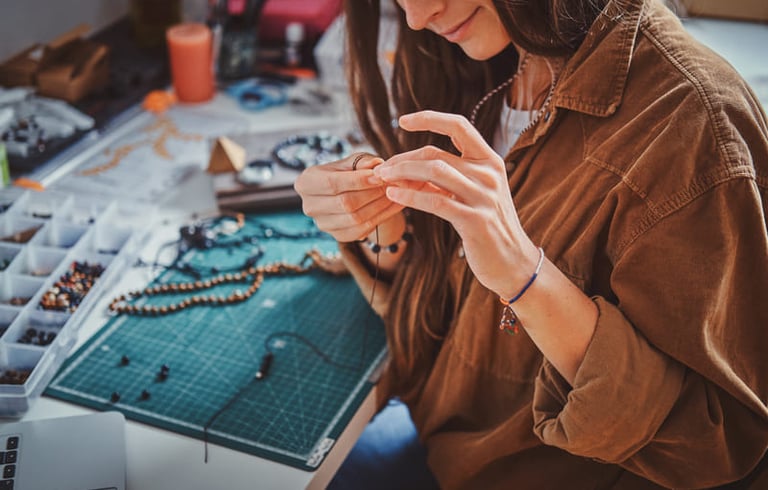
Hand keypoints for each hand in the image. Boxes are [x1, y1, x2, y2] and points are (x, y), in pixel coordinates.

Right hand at [294, 153, 404, 242]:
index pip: (332, 183)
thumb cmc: (348, 172)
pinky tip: (394, 205)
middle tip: (393, 184)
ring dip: (380, 206)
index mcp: (305, 183)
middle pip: (344, 203)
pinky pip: (361, 230)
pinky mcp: (337, 235)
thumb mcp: (352, 162)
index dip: (358, 180)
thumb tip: (376, 165)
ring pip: (355, 218)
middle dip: (372, 193)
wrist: (347, 192)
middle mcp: (309, 206)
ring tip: (396, 193)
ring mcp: (322, 224)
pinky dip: (381, 217)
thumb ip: (362, 162)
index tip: (380, 176)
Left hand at [374, 110, 538, 298]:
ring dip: (402, 173)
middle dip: (402, 159)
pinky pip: (435, 202)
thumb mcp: (473, 194)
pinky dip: (409, 197)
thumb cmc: (488, 227)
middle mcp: (489, 174)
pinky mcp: (475, 220)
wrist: (513, 262)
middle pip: (435, 154)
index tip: (402, 120)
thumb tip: (411, 165)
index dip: (429, 118)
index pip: (459, 126)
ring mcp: (483, 197)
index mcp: (490, 161)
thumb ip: (450, 177)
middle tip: (381, 169)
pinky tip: (393, 196)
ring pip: (433, 172)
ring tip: (383, 179)